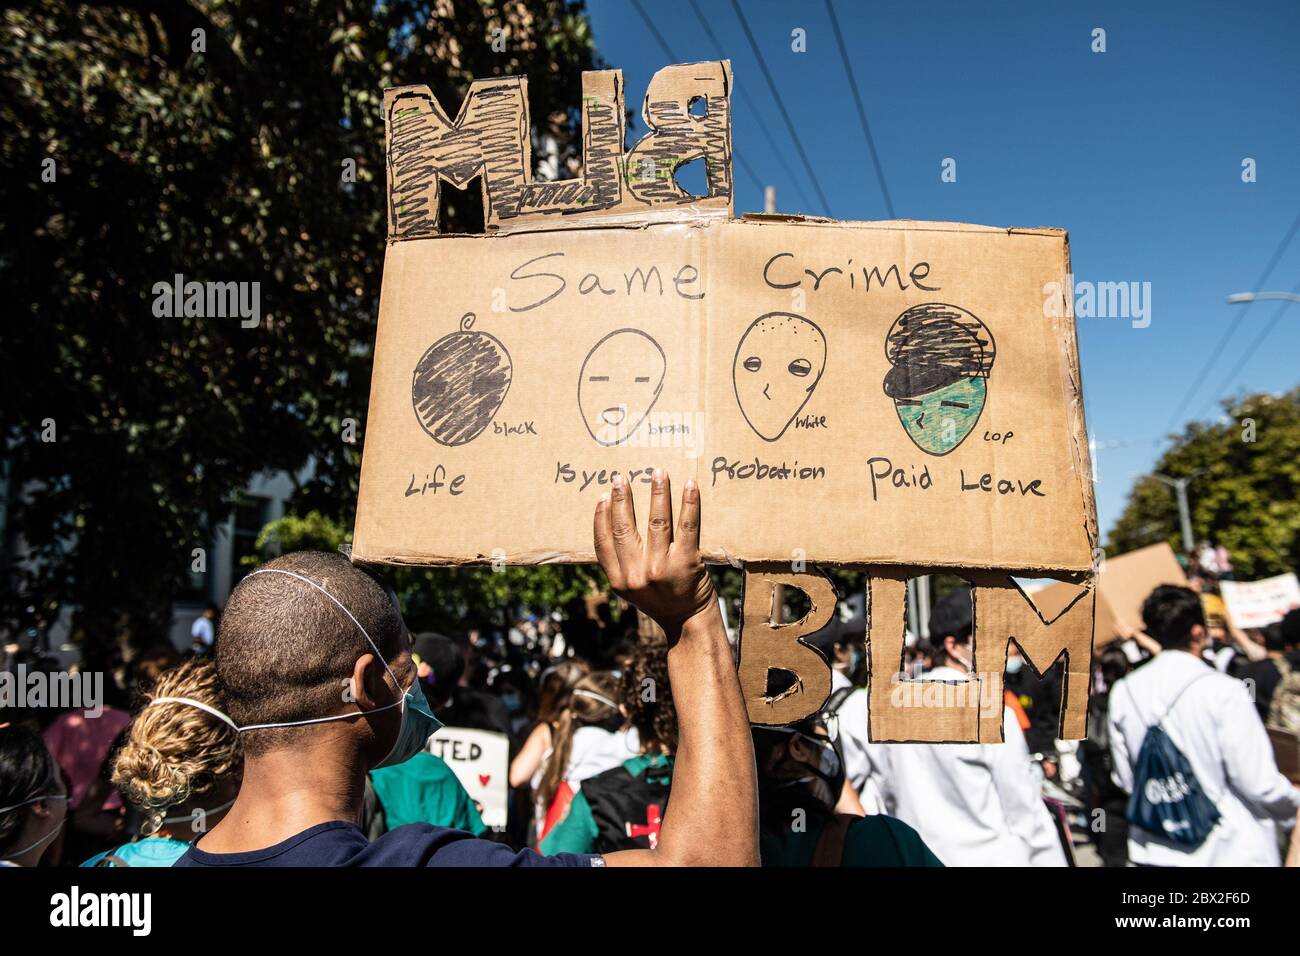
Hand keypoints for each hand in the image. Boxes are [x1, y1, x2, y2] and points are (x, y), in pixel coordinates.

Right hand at [594, 469, 715, 635]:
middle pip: (626, 527)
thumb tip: (611, 523)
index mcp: (618, 580)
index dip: (601, 516)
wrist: (689, 621)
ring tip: (657, 473)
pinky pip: (687, 526)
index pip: (603, 542)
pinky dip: (689, 503)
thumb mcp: (631, 588)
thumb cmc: (660, 599)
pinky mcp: (687, 562)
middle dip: (622, 498)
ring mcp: (662, 568)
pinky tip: (689, 486)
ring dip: (657, 492)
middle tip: (621, 478)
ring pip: (657, 521)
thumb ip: (621, 563)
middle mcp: (637, 575)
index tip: (603, 495)